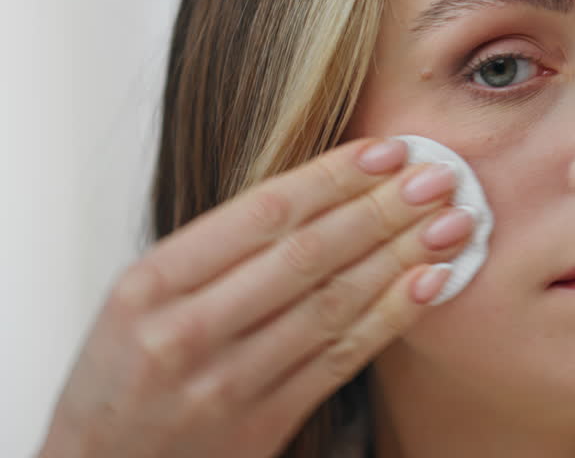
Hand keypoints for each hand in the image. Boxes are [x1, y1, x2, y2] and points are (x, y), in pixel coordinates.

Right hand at [37, 137, 471, 457]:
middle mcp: (187, 331)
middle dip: (382, 209)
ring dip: (401, 258)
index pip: (262, 213)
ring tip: (451, 223)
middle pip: (305, 254)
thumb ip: (217, 251)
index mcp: (152, 284)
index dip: (334, 177)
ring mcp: (225, 384)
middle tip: (439, 176)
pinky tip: (429, 283)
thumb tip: (325, 191)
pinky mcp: (261, 425)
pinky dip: (391, 317)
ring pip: (331, 305)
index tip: (388, 149)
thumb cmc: (123, 375)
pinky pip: (340, 360)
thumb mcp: (144, 301)